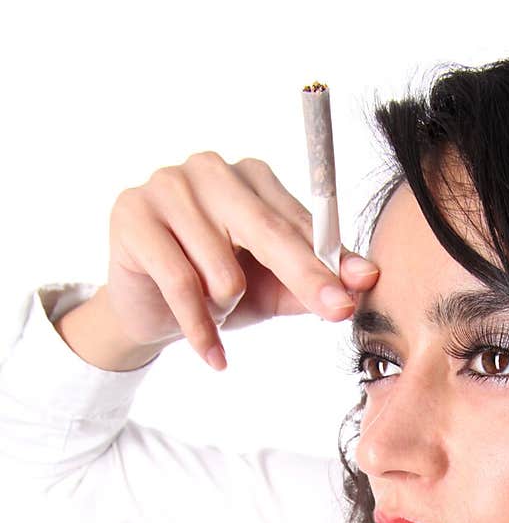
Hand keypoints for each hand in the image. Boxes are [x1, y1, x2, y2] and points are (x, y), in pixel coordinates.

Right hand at [104, 151, 379, 365]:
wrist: (149, 311)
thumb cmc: (214, 291)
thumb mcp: (271, 290)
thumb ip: (312, 283)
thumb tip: (364, 280)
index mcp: (248, 176)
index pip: (295, 220)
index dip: (329, 258)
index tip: (363, 285)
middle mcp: (208, 169)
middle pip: (266, 230)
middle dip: (304, 276)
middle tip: (337, 311)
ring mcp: (166, 185)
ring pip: (221, 266)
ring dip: (224, 306)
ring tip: (212, 308)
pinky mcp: (131, 214)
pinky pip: (180, 283)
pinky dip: (201, 328)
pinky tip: (212, 354)